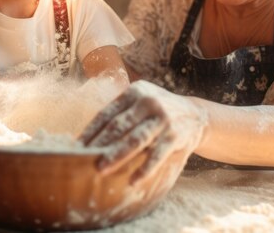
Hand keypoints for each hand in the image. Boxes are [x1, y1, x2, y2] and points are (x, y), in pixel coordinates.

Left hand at [79, 80, 207, 182]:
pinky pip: (156, 155)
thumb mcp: (140, 101)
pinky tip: (133, 181)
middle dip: (100, 145)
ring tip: (102, 169)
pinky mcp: (175, 135)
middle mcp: (148, 102)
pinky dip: (144, 169)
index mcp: (135, 92)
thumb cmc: (157, 112)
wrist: (196, 115)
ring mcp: (163, 118)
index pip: (107, 114)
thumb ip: (121, 112)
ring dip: (116, 156)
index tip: (77, 146)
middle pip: (119, 126)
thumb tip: (87, 136)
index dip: (91, 131)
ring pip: (135, 140)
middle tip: (83, 160)